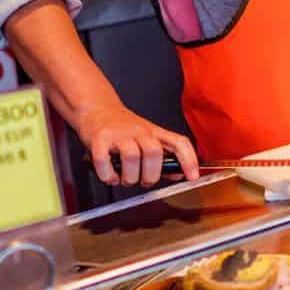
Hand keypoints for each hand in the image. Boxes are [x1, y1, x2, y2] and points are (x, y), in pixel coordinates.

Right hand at [73, 102, 197, 185]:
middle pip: (154, 152)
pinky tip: (110, 176)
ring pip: (132, 156)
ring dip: (130, 177)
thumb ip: (163, 156)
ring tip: (126, 179)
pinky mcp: (99, 138)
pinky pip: (104, 160)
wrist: (96, 107)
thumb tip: (177, 174)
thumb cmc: (122, 126)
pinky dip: (108, 174)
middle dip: (151, 175)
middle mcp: (139, 131)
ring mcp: (119, 134)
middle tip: (144, 181)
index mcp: (154, 132)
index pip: (179, 142)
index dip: (189, 160)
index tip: (192, 177)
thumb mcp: (147, 137)